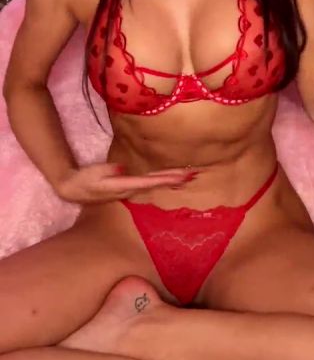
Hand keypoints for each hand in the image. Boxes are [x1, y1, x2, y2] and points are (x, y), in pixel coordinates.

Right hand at [55, 163, 196, 203]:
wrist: (73, 189)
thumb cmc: (84, 179)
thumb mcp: (94, 173)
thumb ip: (108, 171)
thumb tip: (121, 169)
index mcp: (124, 186)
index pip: (150, 182)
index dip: (166, 179)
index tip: (181, 177)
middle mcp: (131, 190)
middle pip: (157, 183)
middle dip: (175, 179)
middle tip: (194, 175)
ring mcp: (130, 190)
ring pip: (155, 184)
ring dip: (171, 180)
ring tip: (188, 176)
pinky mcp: (128, 187)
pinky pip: (149, 183)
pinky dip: (161, 180)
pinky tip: (170, 179)